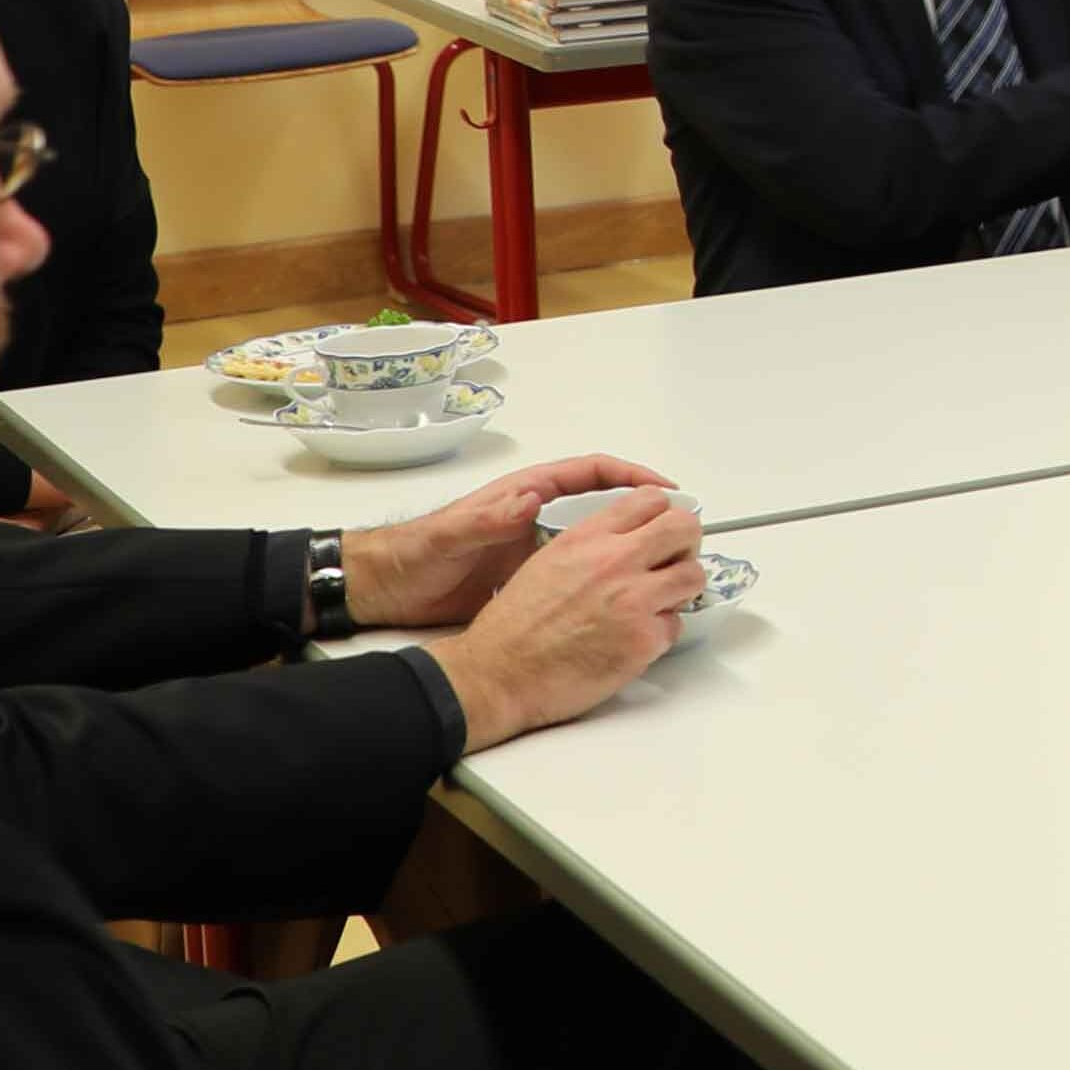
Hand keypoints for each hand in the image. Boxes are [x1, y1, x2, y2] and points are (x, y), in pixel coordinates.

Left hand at [345, 453, 674, 631]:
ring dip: (631, 548)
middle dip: (646, 511)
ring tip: (667, 563)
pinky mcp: (529, 578)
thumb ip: (485, 518)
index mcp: (523, 494)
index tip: (667, 490)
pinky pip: (579, 572)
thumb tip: (526, 500)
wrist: (385, 588)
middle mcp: (534, 515)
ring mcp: (533, 546)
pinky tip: (626, 596)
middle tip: (684, 528)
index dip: (631, 476)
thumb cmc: (413, 556)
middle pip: (603, 504)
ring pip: (596, 540)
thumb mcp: (450, 536)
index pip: (590, 473)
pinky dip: (606, 579)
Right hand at [432, 486, 707, 751]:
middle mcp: (614, 560)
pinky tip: (633, 639)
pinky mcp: (644, 640)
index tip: (664, 532)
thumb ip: (593, 544)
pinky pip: (675, 625)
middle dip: (687, 544)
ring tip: (657, 603)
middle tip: (675, 562)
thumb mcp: (549, 560)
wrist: (500, 672)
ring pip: (693, 575)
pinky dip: (661, 633)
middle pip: (684, 528)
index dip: (665, 515)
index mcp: (588, 537)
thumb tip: (632, 541)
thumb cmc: (515, 625)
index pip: (651, 500)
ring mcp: (634, 600)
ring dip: (681, 589)